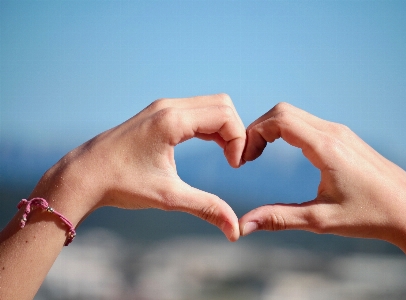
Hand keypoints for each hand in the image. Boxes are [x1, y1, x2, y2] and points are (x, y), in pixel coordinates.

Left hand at [34, 94, 245, 240]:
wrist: (83, 175)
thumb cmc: (121, 184)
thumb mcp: (168, 197)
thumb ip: (206, 208)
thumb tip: (235, 231)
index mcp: (172, 121)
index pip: (225, 116)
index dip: (239, 140)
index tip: (234, 166)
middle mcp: (168, 107)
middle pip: (222, 105)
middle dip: (235, 131)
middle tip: (233, 160)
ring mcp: (161, 108)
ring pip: (209, 105)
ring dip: (223, 128)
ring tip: (225, 155)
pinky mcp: (157, 114)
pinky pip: (194, 110)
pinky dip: (209, 126)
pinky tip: (210, 146)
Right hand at [239, 102, 405, 242]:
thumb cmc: (370, 215)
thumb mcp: (320, 220)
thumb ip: (279, 219)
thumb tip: (244, 226)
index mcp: (326, 147)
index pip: (280, 120)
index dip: (254, 133)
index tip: (244, 158)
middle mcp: (333, 132)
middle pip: (283, 111)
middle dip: (258, 128)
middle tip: (248, 155)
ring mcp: (340, 132)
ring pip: (295, 114)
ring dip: (272, 128)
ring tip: (259, 153)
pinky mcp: (344, 138)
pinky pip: (308, 123)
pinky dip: (287, 130)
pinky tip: (282, 150)